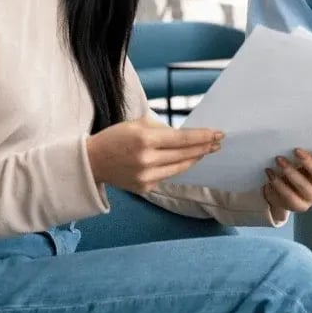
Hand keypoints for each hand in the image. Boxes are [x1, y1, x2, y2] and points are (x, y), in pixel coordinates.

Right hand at [86, 117, 221, 193]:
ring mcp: (146, 177)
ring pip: (180, 167)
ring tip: (207, 150)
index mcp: (145, 140)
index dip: (203, 137)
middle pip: (185, 154)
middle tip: (219, 142)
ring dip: (195, 158)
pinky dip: (178, 167)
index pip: (183, 139)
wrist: (93, 161)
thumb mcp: (137, 124)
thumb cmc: (116, 138)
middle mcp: (147, 160)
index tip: (218, 133)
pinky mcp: (145, 188)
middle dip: (204, 147)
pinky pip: (168, 176)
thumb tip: (187, 136)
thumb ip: (162, 130)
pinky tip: (187, 160)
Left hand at [263, 142, 311, 212]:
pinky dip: (279, 185)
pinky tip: (271, 175)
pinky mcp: (301, 206)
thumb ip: (301, 151)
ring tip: (278, 160)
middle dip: (308, 162)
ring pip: (304, 187)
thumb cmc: (293, 168)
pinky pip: (290, 197)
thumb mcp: (298, 159)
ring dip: (291, 172)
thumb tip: (292, 135)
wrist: (282, 191)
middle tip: (295, 150)